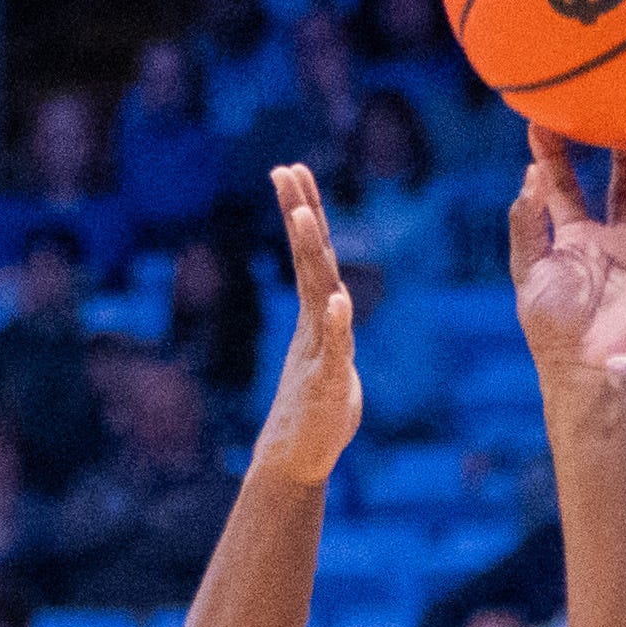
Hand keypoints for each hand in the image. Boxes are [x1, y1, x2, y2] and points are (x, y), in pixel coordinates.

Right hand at [251, 164, 361, 489]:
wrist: (299, 456)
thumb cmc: (319, 409)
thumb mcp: (333, 358)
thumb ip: (335, 329)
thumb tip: (336, 302)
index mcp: (317, 315)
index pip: (312, 254)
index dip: (304, 212)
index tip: (293, 170)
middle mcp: (315, 324)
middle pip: (309, 260)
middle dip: (299, 213)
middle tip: (286, 170)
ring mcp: (319, 350)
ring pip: (317, 294)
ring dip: (309, 254)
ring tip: (301, 214)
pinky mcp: (327, 382)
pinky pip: (334, 349)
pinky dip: (338, 325)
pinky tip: (339, 301)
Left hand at [511, 130, 625, 376]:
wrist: (588, 369)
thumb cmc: (551, 328)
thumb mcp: (529, 270)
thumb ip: (526, 223)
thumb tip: (530, 176)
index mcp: (572, 236)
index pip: (564, 181)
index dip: (555, 150)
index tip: (546, 114)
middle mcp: (611, 235)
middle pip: (622, 176)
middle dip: (623, 139)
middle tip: (625, 101)